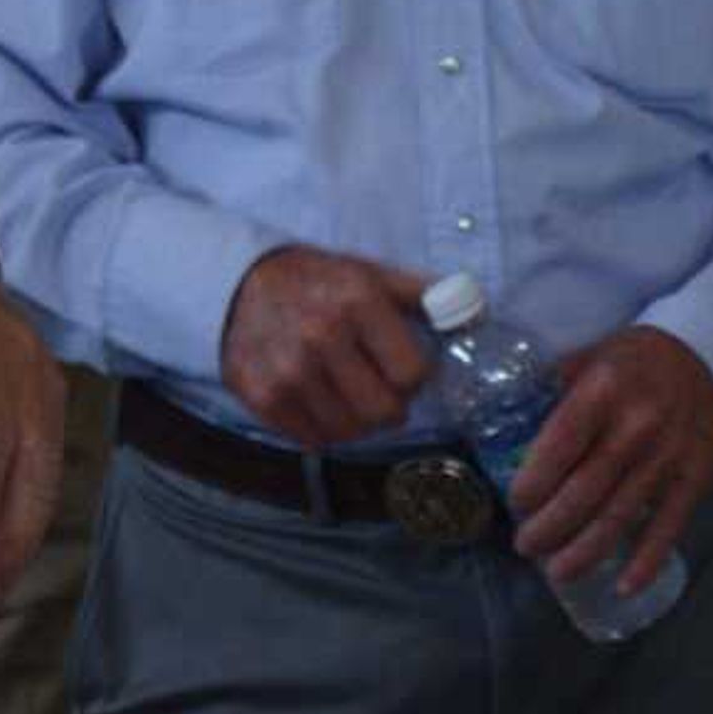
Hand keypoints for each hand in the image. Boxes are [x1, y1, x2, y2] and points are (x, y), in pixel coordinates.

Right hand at [220, 246, 430, 447]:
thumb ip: (425, 293)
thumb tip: (478, 312)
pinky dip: (320, 428)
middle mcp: (321, 336)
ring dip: (355, 421)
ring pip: (350, 433)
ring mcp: (287, 370)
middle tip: (375, 387)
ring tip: (344, 394)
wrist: (234, 282)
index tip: (401, 366)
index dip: (414, 376)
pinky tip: (315, 400)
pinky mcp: (261, 395)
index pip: (413, 375)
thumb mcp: (370, 274)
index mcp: (357, 302)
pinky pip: (312, 439)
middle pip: (385, 413)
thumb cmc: (316, 281)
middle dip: (389, 406)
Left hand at [501, 326, 712, 596]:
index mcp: (601, 392)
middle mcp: (635, 428)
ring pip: (621, 515)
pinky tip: (623, 586)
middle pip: (586, 490)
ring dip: (587, 550)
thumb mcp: (588, 356)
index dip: (534, 482)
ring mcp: (669, 457)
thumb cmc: (634, 359)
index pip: (558, 446)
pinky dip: (646, 561)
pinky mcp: (697, 478)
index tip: (514, 504)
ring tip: (558, 573)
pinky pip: (669, 526)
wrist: (709, 355)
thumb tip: (504, 421)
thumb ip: (551, 389)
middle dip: (551, 526)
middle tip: (526, 547)